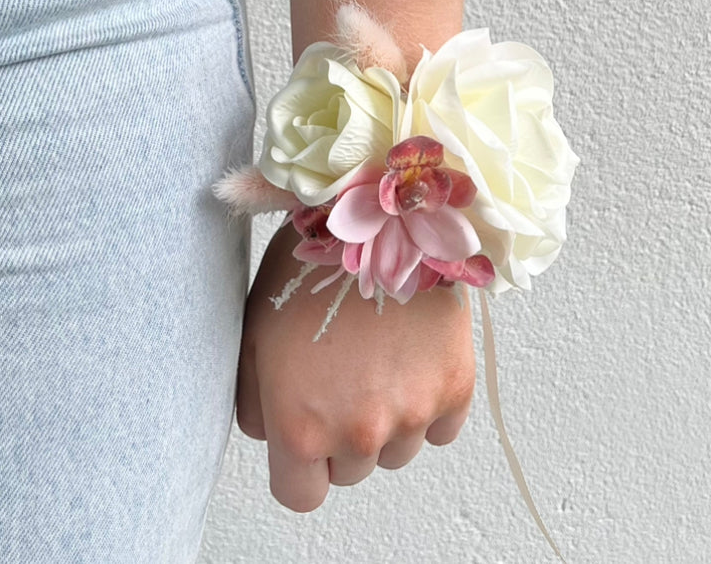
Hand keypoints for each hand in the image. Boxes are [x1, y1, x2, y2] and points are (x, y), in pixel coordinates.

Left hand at [235, 220, 476, 511]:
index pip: (300, 495)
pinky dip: (430, 401)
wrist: (381, 215)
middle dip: (343, 433)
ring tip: (376, 353)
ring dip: (387, 418)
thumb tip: (271, 433)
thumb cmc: (310, 266)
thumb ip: (255, 401)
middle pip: (350, 471)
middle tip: (341, 370)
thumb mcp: (254, 332)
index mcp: (300, 426)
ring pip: (397, 452)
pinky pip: (441, 427)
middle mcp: (358, 432)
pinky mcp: (455, 388)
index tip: (304, 429)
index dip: (299, 464)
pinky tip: (411, 354)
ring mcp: (412, 413)